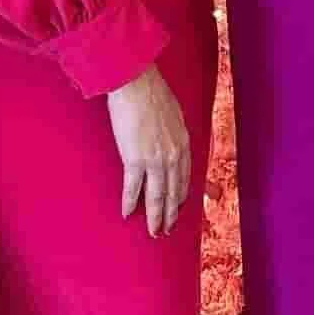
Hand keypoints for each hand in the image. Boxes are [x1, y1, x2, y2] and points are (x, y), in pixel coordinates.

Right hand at [107, 65, 191, 237]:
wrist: (136, 83)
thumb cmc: (152, 92)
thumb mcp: (173, 113)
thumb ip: (173, 131)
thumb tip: (170, 139)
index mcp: (183, 143)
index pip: (186, 177)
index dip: (181, 196)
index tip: (178, 208)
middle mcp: (174, 155)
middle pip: (173, 192)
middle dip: (170, 214)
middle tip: (167, 230)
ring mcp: (156, 159)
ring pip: (157, 196)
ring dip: (155, 217)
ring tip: (153, 232)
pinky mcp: (135, 159)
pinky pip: (133, 188)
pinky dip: (130, 203)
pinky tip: (127, 214)